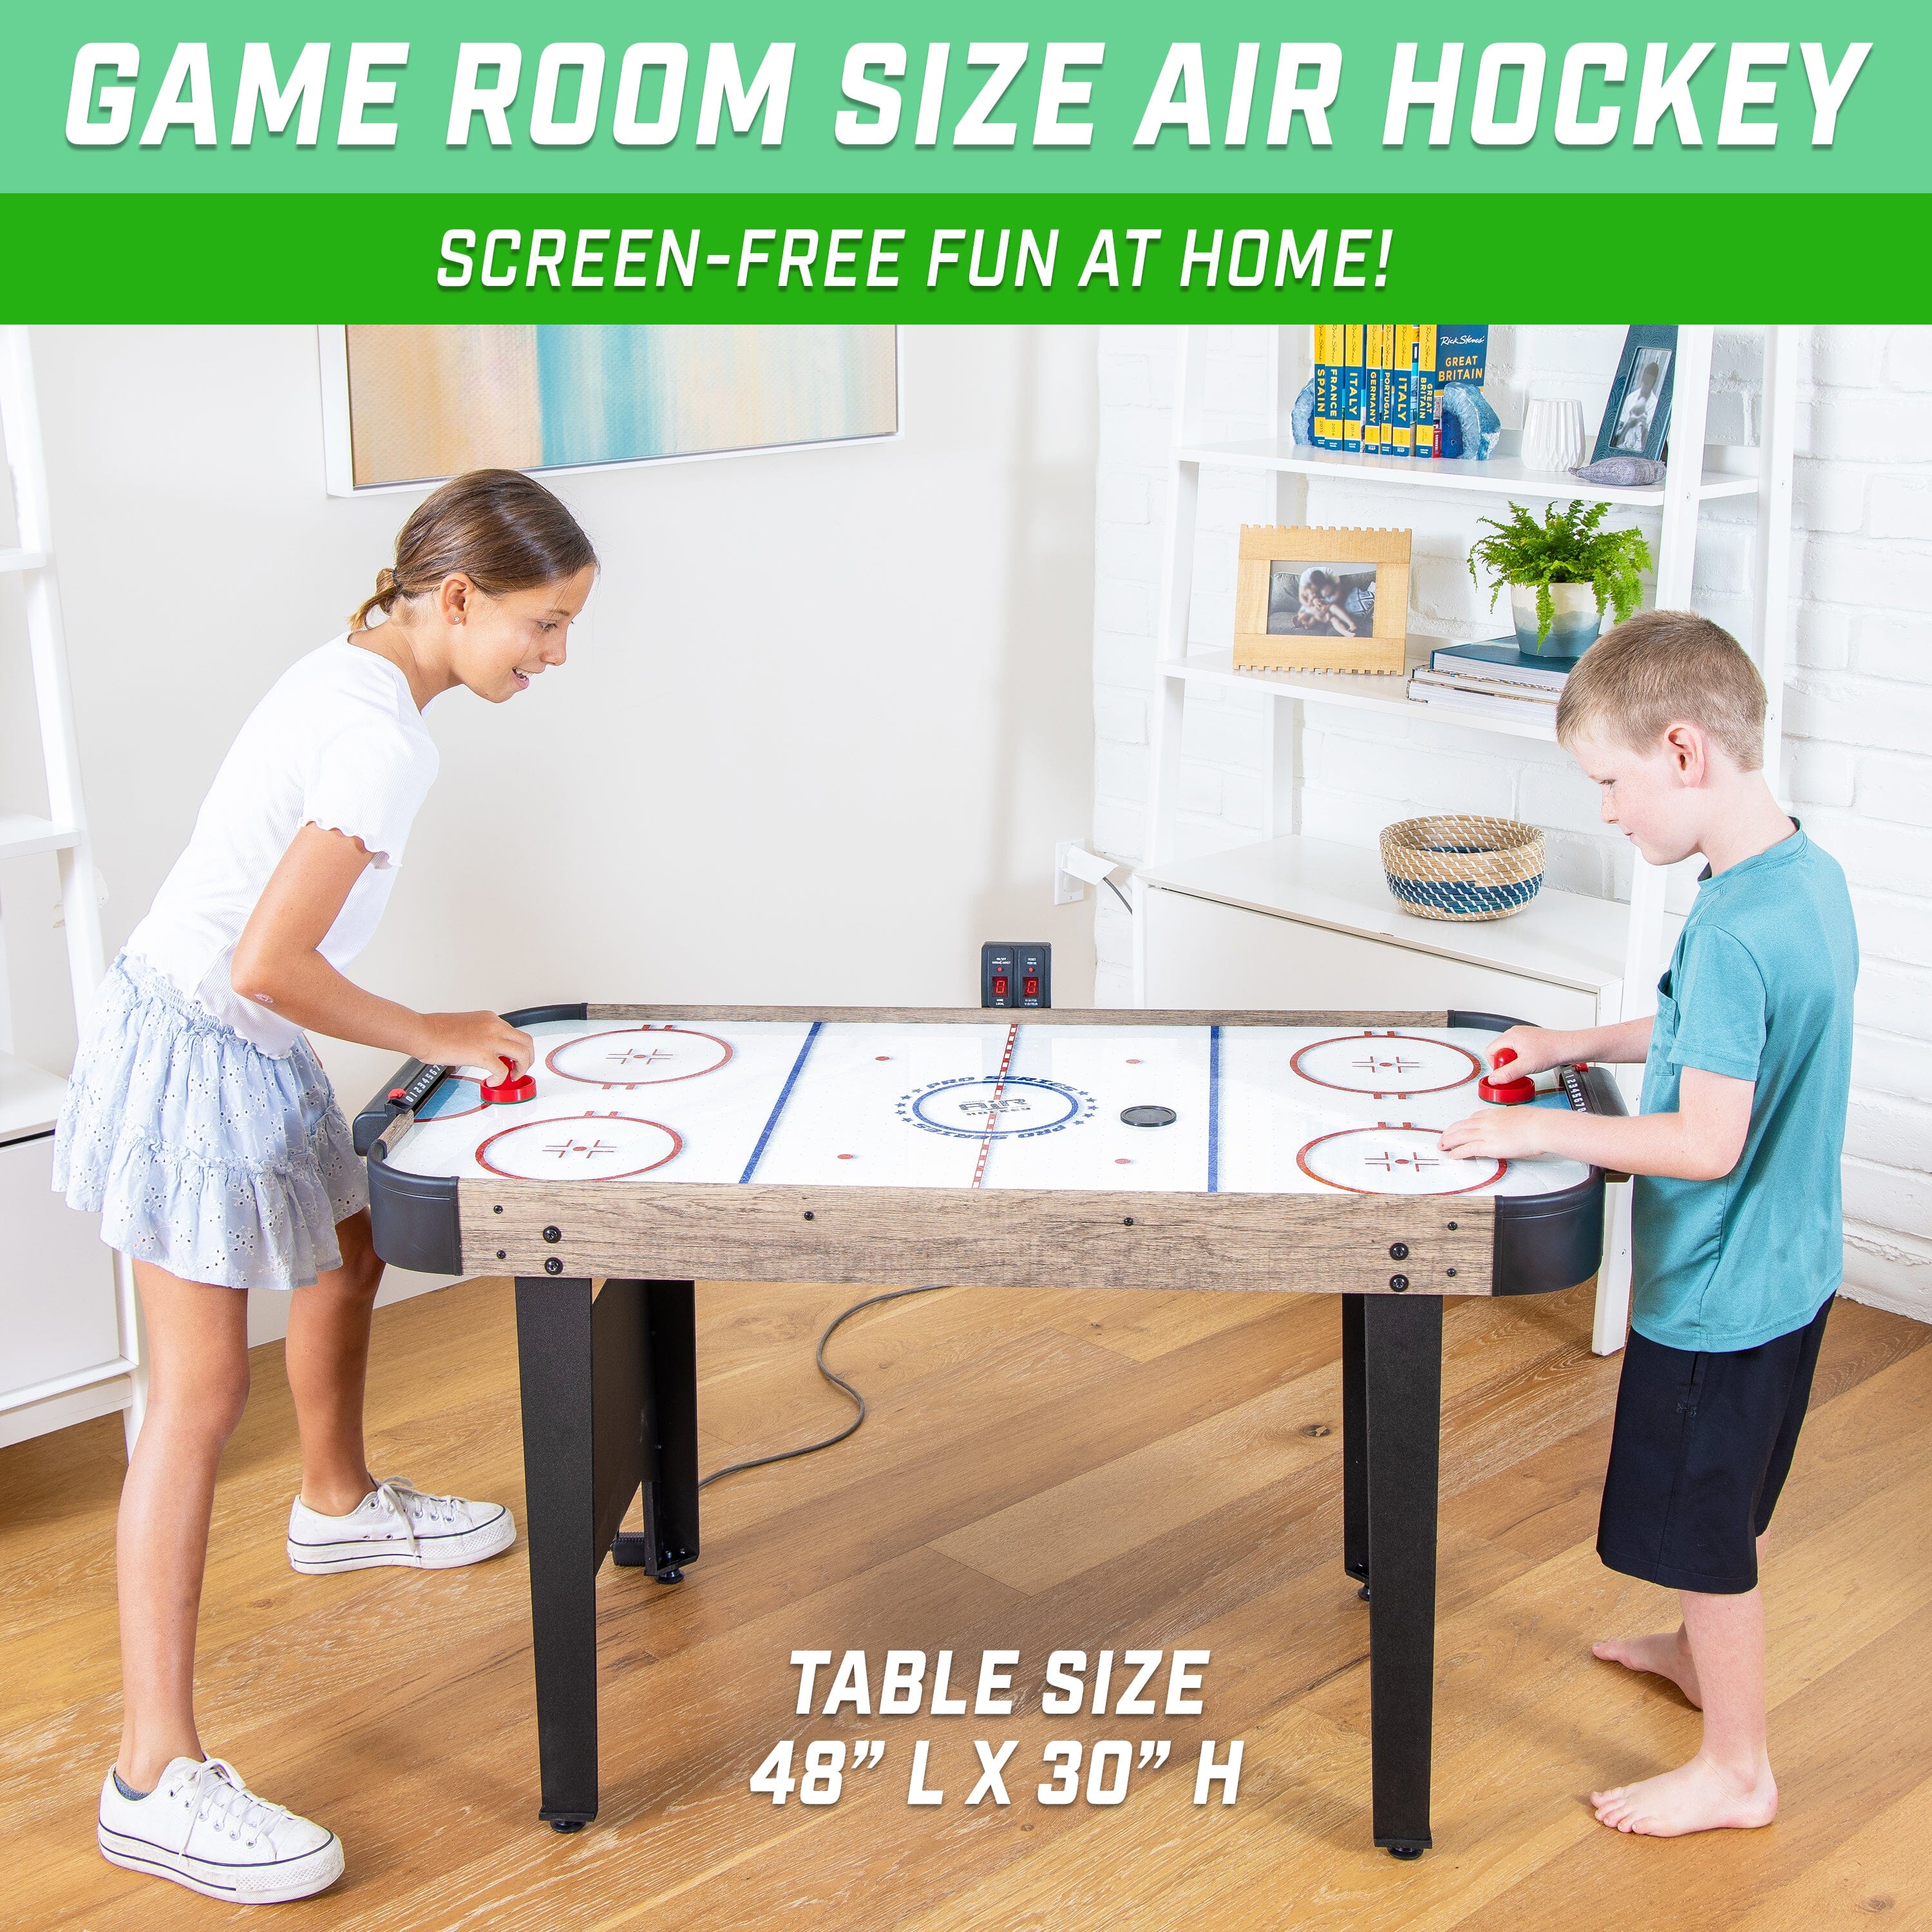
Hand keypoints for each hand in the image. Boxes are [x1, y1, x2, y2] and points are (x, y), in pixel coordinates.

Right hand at [416, 1011, 534, 1077]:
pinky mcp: (483, 1054)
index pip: (515, 1033)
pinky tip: (492, 1081)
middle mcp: (494, 1026)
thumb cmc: (436, 1030)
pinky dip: (501, 1079)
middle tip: (520, 1069)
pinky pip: (503, 1070)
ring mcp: (490, 1040)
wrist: (423, 1033)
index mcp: (490, 1019)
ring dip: (522, 1068)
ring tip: (512, 1076)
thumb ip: (481, 1034)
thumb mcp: (467, 1025)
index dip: (517, 1048)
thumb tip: (486, 1049)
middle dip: (527, 1058)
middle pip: (526, 1041)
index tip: (513, 1058)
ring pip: (522, 1054)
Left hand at [1438, 1106, 1560, 1161]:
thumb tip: (1510, 1127)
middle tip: (1443, 1138)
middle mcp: (1486, 1122)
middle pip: (1461, 1126)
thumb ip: (1509, 1121)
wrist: (1540, 1127)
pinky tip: (1453, 1155)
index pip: (1472, 1118)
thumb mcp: (1518, 1115)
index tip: (1458, 1129)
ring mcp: (1486, 1133)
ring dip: (1448, 1142)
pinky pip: (1467, 1149)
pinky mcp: (1489, 1146)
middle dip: (1449, 1132)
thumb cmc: (1536, 1122)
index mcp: (1494, 1113)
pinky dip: (1458, 1152)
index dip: (1462, 1125)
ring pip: (1460, 1136)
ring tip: (1442, 1147)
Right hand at [1482, 1025, 1572, 1079]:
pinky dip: (1522, 1058)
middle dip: (1506, 1063)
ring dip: (1514, 1061)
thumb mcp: (1526, 1066)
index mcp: (1510, 1036)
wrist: (1568, 1047)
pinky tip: (1531, 1062)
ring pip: (1509, 1052)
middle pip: (1499, 1051)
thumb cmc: (1552, 1050)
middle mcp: (1514, 1033)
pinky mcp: (1529, 1039)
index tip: (1506, 1071)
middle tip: (1518, 1068)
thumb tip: (1494, 1079)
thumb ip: (1507, 1073)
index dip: (1495, 1065)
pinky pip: (1518, 1050)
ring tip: (1527, 1065)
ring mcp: (1522, 1035)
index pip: (1489, 1051)